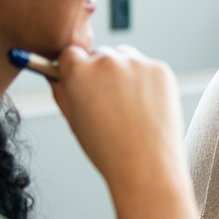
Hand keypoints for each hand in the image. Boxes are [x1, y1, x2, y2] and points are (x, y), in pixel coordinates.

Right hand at [49, 45, 185, 186]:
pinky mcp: (161, 70)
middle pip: (99, 54)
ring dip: (123, 72)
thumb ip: (62, 92)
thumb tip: (57, 75)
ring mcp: (138, 63)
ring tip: (128, 106)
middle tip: (107, 100)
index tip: (78, 77)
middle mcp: (108, 61)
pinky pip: (148, 68)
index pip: (70, 53)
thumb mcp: (73, 121)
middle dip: (100, 71)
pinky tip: (146, 107)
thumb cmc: (108, 149)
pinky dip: (146, 81)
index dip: (73, 67)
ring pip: (125, 57)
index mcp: (80, 72)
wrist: (146, 165)